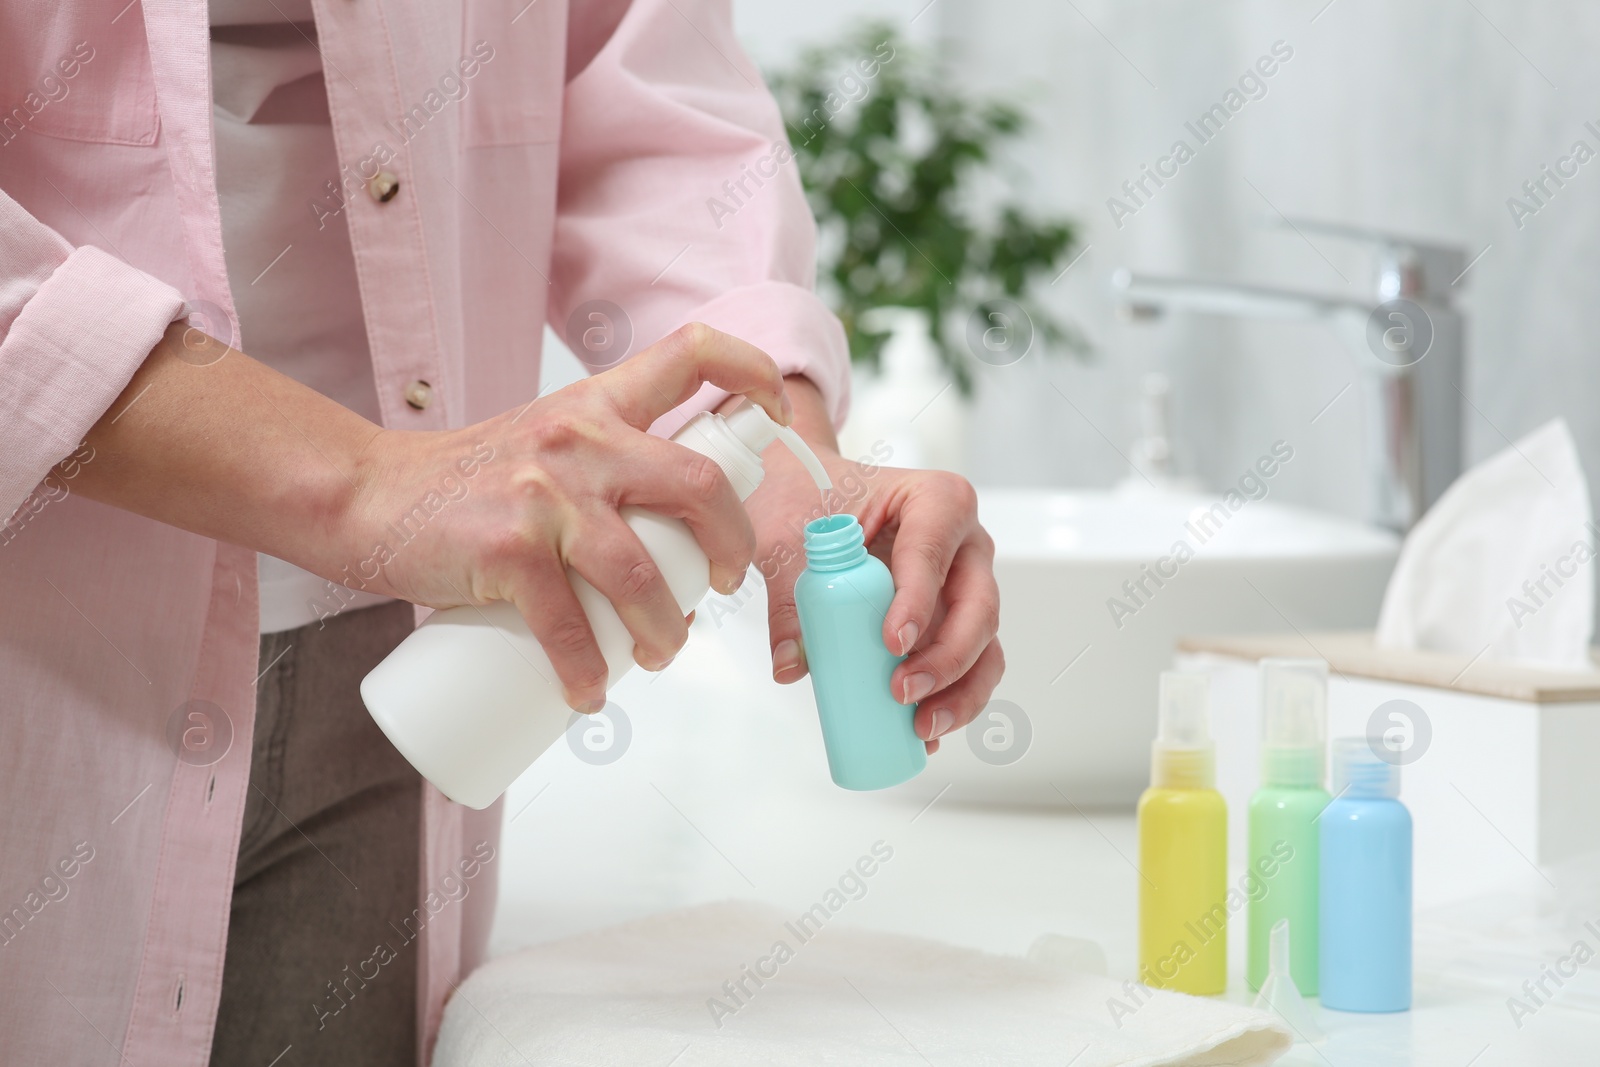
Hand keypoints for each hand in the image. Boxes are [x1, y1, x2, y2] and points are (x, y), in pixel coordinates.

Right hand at [347, 324, 791, 711]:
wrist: (367, 497)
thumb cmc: (463, 484)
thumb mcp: (544, 443)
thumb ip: (603, 464)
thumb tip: (673, 543)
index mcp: (596, 405)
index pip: (689, 355)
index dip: (749, 371)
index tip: (772, 410)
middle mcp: (580, 439)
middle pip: (698, 483)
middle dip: (732, 545)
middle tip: (725, 584)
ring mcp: (545, 493)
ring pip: (643, 574)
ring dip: (665, 632)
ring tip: (658, 655)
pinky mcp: (508, 550)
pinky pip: (571, 626)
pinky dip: (587, 672)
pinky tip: (587, 693)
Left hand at [746, 383, 1003, 753]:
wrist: (810, 496)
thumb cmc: (809, 498)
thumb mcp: (788, 539)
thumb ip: (789, 598)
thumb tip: (792, 664)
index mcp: (937, 500)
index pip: (934, 550)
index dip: (920, 599)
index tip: (893, 642)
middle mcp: (965, 544)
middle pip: (979, 606)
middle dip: (947, 659)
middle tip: (901, 690)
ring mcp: (966, 586)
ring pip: (986, 644)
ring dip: (960, 691)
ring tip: (920, 727)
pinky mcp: (954, 622)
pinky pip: (970, 666)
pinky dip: (952, 701)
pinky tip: (922, 734)